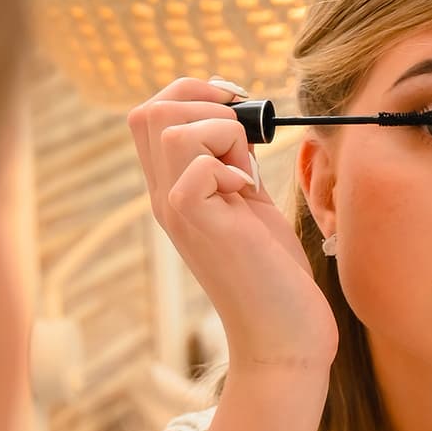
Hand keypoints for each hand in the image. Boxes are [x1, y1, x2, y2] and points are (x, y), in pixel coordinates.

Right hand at [128, 79, 337, 370]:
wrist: (283, 336)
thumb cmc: (274, 274)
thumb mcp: (247, 202)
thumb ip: (231, 162)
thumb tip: (236, 114)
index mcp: (172, 188)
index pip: (150, 113)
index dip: (193, 94)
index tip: (239, 112)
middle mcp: (163, 196)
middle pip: (149, 110)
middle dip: (205, 103)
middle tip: (244, 142)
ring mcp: (175, 210)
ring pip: (173, 127)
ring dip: (222, 132)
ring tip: (244, 172)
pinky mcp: (197, 223)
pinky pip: (197, 163)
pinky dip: (229, 166)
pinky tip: (247, 196)